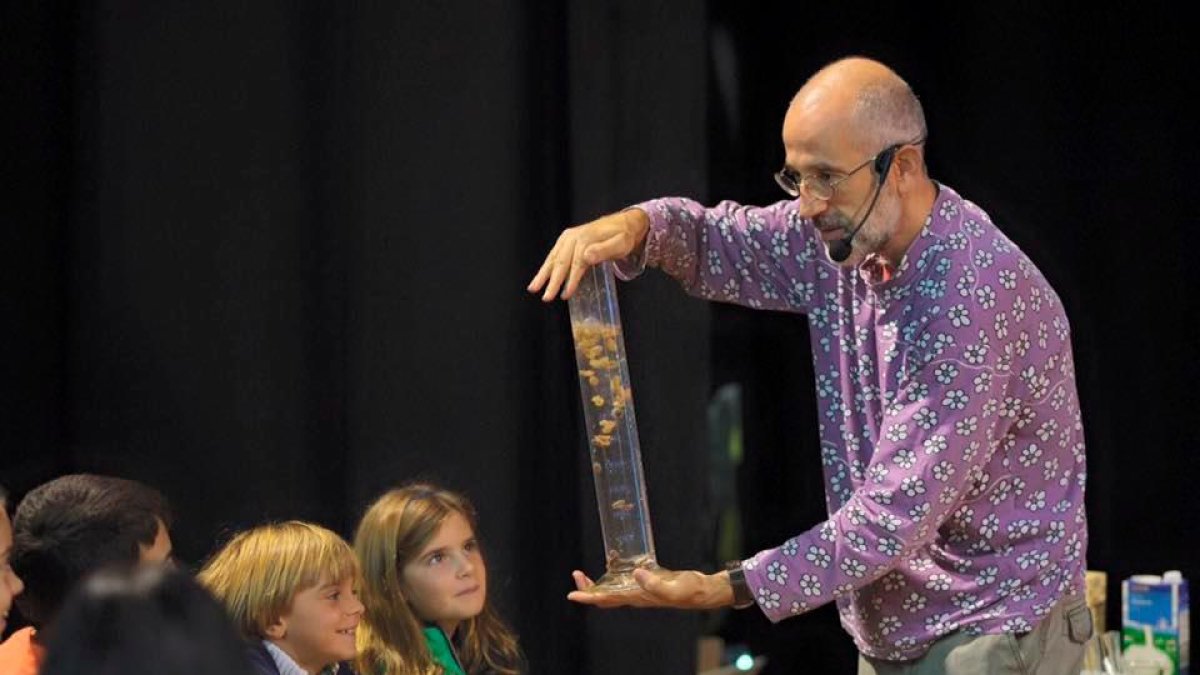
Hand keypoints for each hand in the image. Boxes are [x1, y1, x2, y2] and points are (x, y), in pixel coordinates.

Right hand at [527, 209, 649, 300]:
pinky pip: (554, 255)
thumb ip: (604, 250)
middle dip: (552, 281)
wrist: (623, 224)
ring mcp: (568, 237)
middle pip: (561, 261)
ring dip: (543, 274)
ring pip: (553, 258)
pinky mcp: (566, 240)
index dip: (571, 280)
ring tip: (534, 288)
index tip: (566, 294)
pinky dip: (547, 267)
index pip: (576, 263)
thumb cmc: (622, 237)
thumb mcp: (620, 244)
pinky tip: (541, 277)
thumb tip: (586, 256)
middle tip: (546, 297)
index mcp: (585, 238)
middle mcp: (573, 236)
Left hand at [566, 567, 734, 609]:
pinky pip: (625, 578)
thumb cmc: (689, 591)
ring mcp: (640, 589)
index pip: (606, 600)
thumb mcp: (673, 588)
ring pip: (612, 588)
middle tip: (576, 575)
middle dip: (588, 588)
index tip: (572, 594)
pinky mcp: (647, 580)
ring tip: (584, 573)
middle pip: (604, 596)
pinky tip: (613, 560)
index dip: (589, 597)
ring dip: (597, 582)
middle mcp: (635, 595)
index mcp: (637, 598)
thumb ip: (655, 584)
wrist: (703, 590)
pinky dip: (615, 571)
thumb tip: (636, 574)